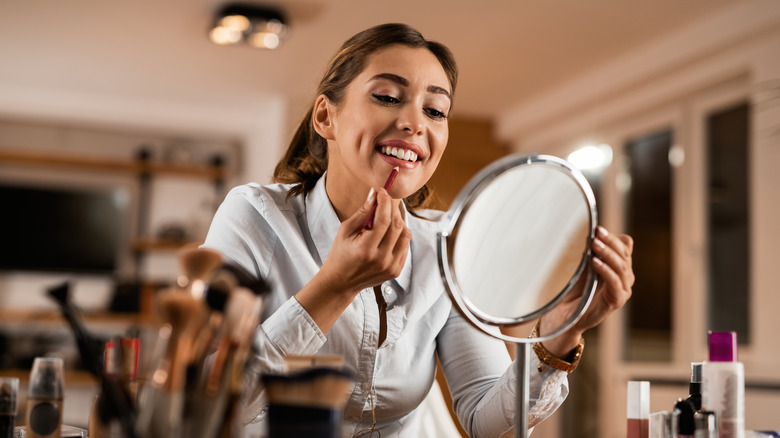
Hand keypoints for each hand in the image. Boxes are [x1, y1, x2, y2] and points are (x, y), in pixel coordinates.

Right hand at [296, 188, 410, 332]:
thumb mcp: (345, 231)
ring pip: (405, 235)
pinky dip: (399, 235)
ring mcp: (391, 267)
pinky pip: (405, 246)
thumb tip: (375, 193)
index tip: (383, 191)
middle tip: (386, 201)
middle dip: (393, 209)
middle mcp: (381, 260)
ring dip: (398, 222)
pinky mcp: (396, 271)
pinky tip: (388, 233)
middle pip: (397, 226)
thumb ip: (362, 212)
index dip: (385, 202)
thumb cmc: (340, 254)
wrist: (341, 282)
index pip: (383, 220)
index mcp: (366, 249)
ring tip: (386, 218)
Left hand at [540, 226, 633, 356]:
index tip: (598, 228)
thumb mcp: (585, 267)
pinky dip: (605, 270)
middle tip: (597, 233)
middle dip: (610, 242)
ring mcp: (623, 290)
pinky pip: (615, 282)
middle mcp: (625, 278)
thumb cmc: (576, 290)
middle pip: (624, 255)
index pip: (625, 247)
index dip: (613, 237)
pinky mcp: (617, 300)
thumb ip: (593, 253)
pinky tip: (595, 262)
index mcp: (620, 267)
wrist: (568, 315)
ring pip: (621, 267)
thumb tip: (595, 233)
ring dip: (607, 254)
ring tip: (595, 244)